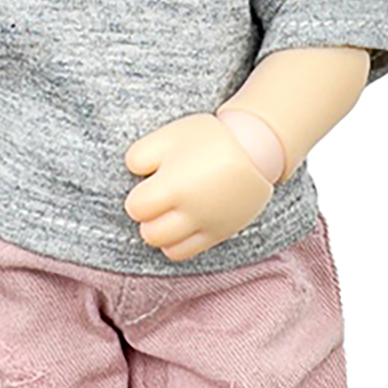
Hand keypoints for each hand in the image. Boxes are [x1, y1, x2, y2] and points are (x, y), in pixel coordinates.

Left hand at [124, 113, 273, 263]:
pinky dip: (178, 242)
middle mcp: (190, 212)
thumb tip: (133, 176)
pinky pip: (188, 252)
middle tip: (157, 199)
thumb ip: (140, 155)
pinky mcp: (220, 233)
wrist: (255, 148)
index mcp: (173, 186)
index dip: (138, 196)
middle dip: (147, 217)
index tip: (148, 185)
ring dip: (161, 232)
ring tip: (169, 212)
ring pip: (168, 247)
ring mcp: (206, 226)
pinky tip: (182, 222)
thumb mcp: (169, 135)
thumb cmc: (208, 139)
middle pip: (150, 233)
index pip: (136, 208)